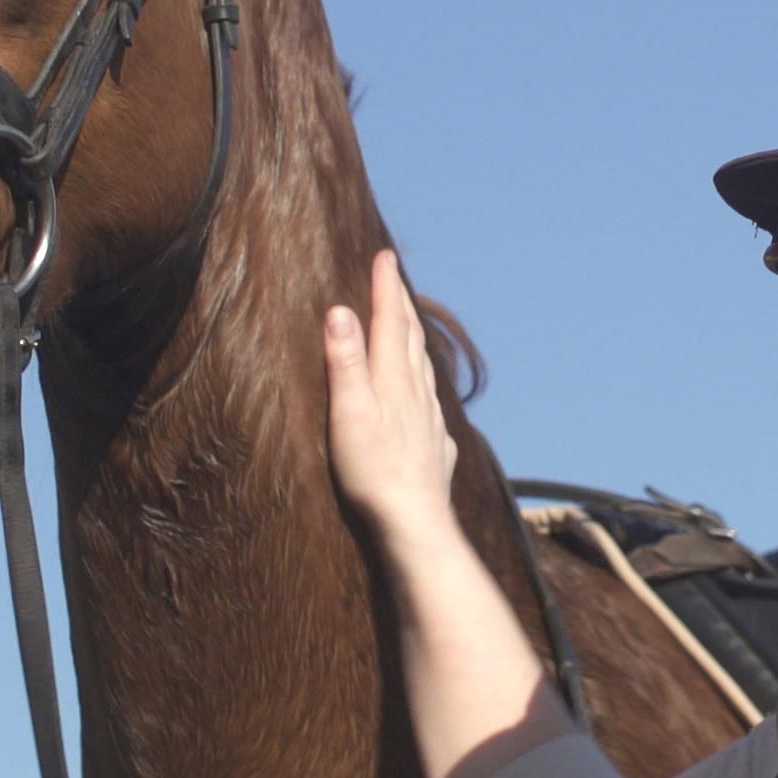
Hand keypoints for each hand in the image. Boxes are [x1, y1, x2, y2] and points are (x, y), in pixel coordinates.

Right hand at [324, 250, 461, 541]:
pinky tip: (423, 391)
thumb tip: (342, 311)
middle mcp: (418, 392)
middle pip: (411, 338)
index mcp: (394, 379)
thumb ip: (346, 361)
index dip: (386, 287)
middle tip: (394, 277)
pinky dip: (424, 380)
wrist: (415, 522)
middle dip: (401, 304)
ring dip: (415, 338)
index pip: (390, 321)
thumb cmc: (373, 470)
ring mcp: (431, 419)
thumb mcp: (349, 411)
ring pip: (424, 366)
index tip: (385, 255)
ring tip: (408, 323)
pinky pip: (431, 399)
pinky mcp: (436, 445)